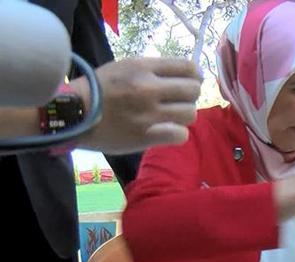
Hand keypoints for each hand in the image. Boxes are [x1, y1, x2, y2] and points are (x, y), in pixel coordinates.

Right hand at [70, 57, 201, 153]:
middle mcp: (148, 88)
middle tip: (179, 101)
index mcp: (142, 67)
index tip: (190, 81)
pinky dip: (177, 134)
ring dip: (184, 115)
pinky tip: (167, 131)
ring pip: (190, 113)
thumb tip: (187, 75)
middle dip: (190, 95)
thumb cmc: (99, 88)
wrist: (73, 112)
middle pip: (193, 90)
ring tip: (171, 116)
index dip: (194, 75)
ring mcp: (148, 113)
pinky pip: (180, 135)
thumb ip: (153, 70)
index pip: (188, 67)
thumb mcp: (125, 66)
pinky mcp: (146, 136)